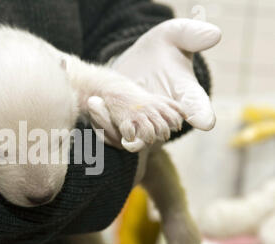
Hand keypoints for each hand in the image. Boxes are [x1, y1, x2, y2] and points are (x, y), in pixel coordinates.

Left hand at [89, 18, 221, 151]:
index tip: (204, 120)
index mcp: (185, 96)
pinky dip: (102, 126)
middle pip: (155, 135)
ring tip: (95, 101)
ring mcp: (147, 130)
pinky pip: (115, 139)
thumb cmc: (161, 49)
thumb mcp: (174, 35)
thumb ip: (191, 34)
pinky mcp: (128, 132)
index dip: (202, 114)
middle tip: (112, 104)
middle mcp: (168, 120)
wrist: (135, 65)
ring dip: (109, 126)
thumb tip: (214, 34)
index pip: (199, 107)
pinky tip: (93, 102)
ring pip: (131, 143)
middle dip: (135, 129)